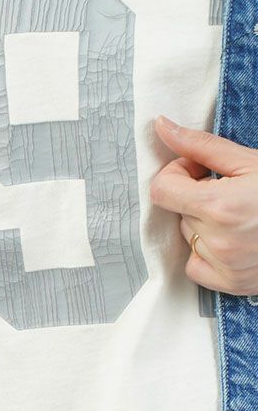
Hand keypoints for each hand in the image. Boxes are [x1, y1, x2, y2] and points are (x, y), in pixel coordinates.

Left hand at [150, 114, 257, 295]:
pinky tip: (234, 240)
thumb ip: (201, 146)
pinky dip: (207, 254)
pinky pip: (195, 267)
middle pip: (178, 213)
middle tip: (231, 193)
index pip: (162, 190)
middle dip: (197, 199)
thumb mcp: (250, 161)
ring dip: (205, 226)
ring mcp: (225, 266)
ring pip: (188, 238)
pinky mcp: (232, 284)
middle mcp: (219, 241)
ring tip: (241, 217)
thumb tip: (161, 126)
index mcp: (220, 207)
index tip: (198, 171)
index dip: (176, 174)